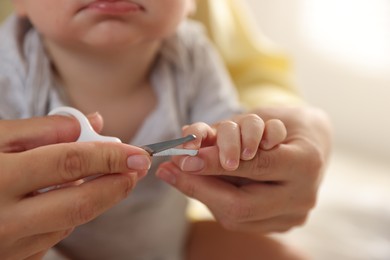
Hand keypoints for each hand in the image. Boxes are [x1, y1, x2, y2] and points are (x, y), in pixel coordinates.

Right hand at [0, 114, 150, 258]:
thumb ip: (43, 129)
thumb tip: (93, 123)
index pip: (67, 163)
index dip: (108, 155)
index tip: (138, 152)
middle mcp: (1, 219)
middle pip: (78, 203)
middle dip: (116, 184)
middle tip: (139, 168)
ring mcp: (6, 245)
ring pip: (70, 221)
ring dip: (97, 197)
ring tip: (110, 175)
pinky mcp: (12, 258)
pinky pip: (53, 235)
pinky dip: (71, 214)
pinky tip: (70, 196)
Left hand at [157, 106, 331, 232]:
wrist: (312, 144)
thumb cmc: (284, 124)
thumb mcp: (258, 118)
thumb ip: (227, 133)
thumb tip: (186, 140)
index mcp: (307, 162)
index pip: (256, 166)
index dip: (215, 164)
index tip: (182, 158)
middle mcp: (303, 196)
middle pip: (243, 204)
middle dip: (201, 186)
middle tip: (170, 169)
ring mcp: (293, 215)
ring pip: (237, 216)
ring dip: (202, 195)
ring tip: (179, 174)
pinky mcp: (281, 224)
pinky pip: (240, 219)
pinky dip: (216, 201)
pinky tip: (202, 186)